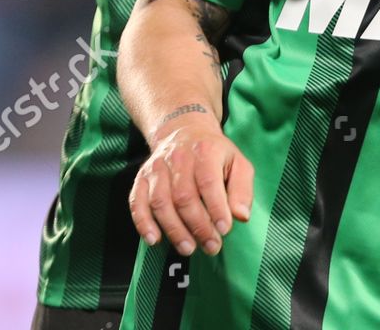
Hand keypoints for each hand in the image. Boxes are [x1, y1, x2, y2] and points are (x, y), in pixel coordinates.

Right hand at [130, 113, 253, 256]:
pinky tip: (154, 239)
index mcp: (205, 151)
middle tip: (211, 246)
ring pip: (160, 202)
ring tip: (188, 248)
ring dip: (174, 229)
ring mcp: (157, 168)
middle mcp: (178, 158)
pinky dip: (143, 222)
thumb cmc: (215, 154)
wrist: (183, 131)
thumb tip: (241, 216)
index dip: (215, 208)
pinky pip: (137, 201)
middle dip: (198, 226)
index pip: (208, 182)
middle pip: (183, 196)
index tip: (224, 230)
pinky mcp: (142, 178)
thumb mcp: (238, 163)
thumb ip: (242, 189)